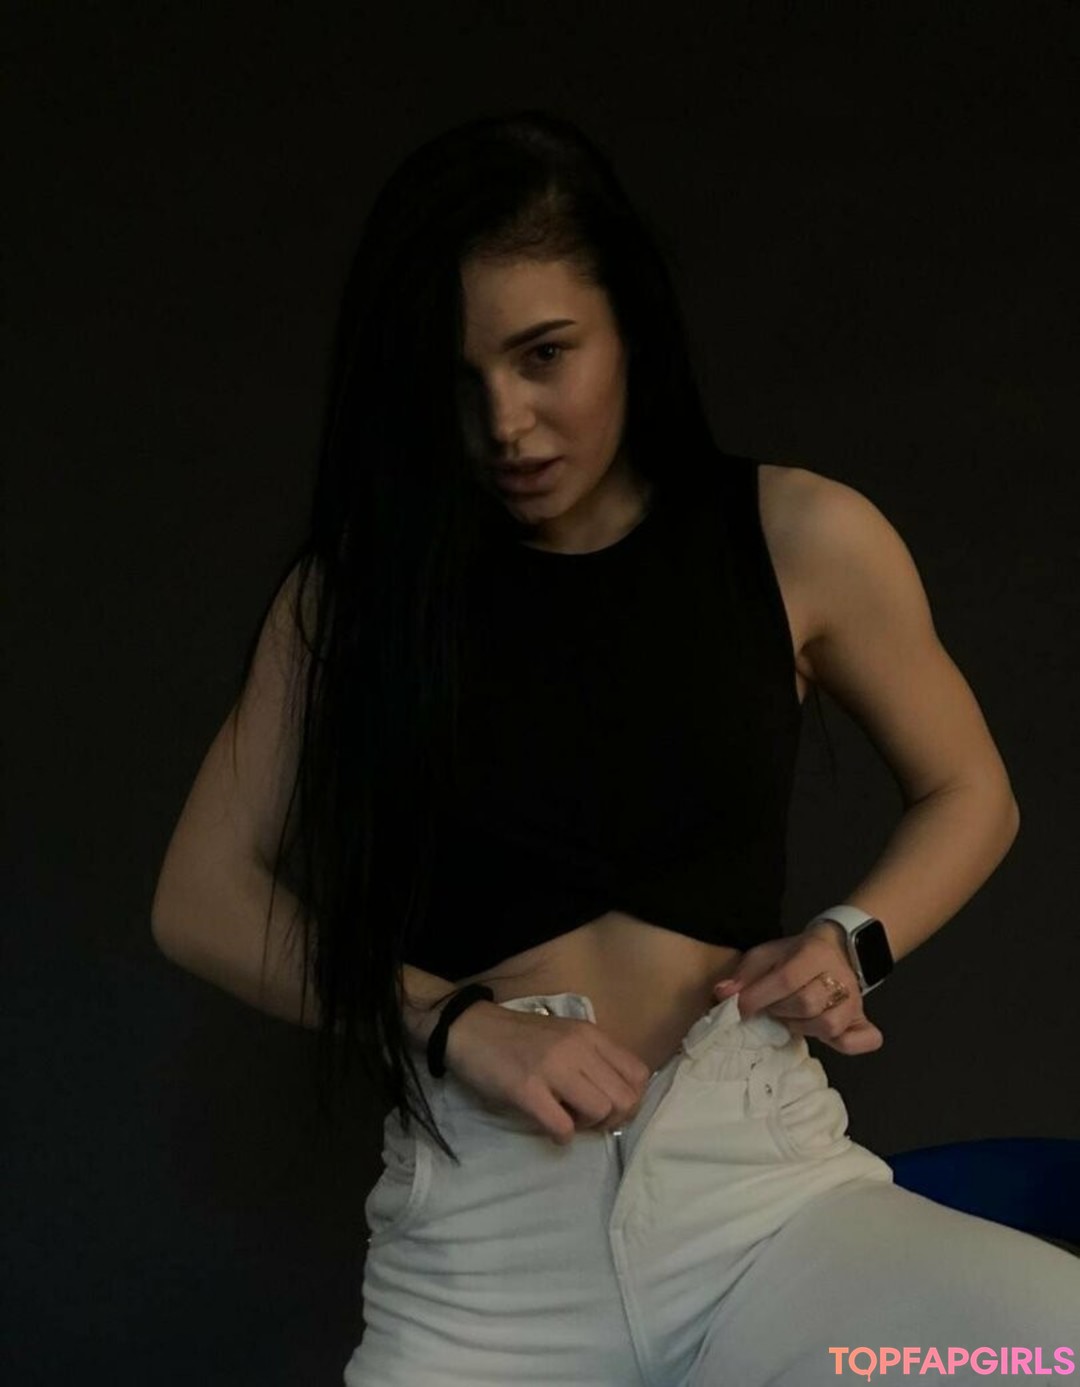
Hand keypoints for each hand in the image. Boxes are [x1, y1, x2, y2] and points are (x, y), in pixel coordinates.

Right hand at [443, 1002, 652, 1145]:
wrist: (470, 1028)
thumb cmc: (519, 1036)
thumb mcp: (565, 1035)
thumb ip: (592, 1057)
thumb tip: (615, 1097)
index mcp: (590, 1034)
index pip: (639, 1074)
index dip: (631, 1099)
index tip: (609, 1106)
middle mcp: (577, 1048)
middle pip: (625, 1099)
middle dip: (612, 1119)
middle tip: (589, 1119)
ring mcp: (552, 1068)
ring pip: (601, 1111)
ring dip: (588, 1126)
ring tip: (568, 1120)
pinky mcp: (526, 1089)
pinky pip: (562, 1126)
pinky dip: (561, 1136)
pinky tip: (550, 1128)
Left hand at [711, 921, 883, 1054]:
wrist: (838, 951)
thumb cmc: (796, 955)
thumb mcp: (767, 954)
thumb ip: (745, 973)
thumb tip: (723, 994)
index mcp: (815, 953)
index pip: (786, 979)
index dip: (758, 997)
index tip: (738, 1008)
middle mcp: (841, 977)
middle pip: (807, 1004)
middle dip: (779, 1010)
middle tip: (770, 1008)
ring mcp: (856, 1002)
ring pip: (828, 1025)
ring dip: (800, 1026)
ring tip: (790, 1017)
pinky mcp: (863, 1021)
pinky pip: (858, 1041)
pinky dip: (842, 1044)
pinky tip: (823, 1036)